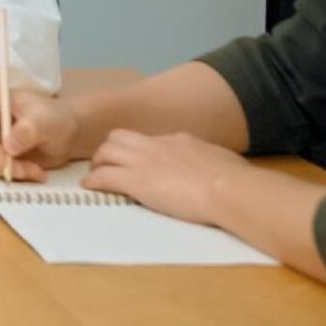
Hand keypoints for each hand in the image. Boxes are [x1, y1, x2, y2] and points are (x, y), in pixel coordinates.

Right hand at [0, 87, 85, 181]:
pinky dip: (16, 175)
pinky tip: (35, 171)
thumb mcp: (46, 120)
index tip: (3, 159)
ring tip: (36, 170)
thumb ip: (28, 130)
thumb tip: (8, 146)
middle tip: (24, 170)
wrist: (67, 131)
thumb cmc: (56, 117)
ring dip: (11, 171)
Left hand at [83, 130, 248, 224]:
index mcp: (180, 141)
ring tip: (96, 174)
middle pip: (120, 138)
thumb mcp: (224, 161)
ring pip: (106, 152)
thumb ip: (214, 162)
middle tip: (108, 164)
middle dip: (111, 150)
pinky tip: (89, 187)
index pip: (150, 139)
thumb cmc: (235, 179)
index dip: (140, 150)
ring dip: (99, 163)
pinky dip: (93, 181)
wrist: (227, 188)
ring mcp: (143, 162)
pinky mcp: (135, 181)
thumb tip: (222, 168)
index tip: (139, 160)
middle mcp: (157, 145)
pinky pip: (103, 176)